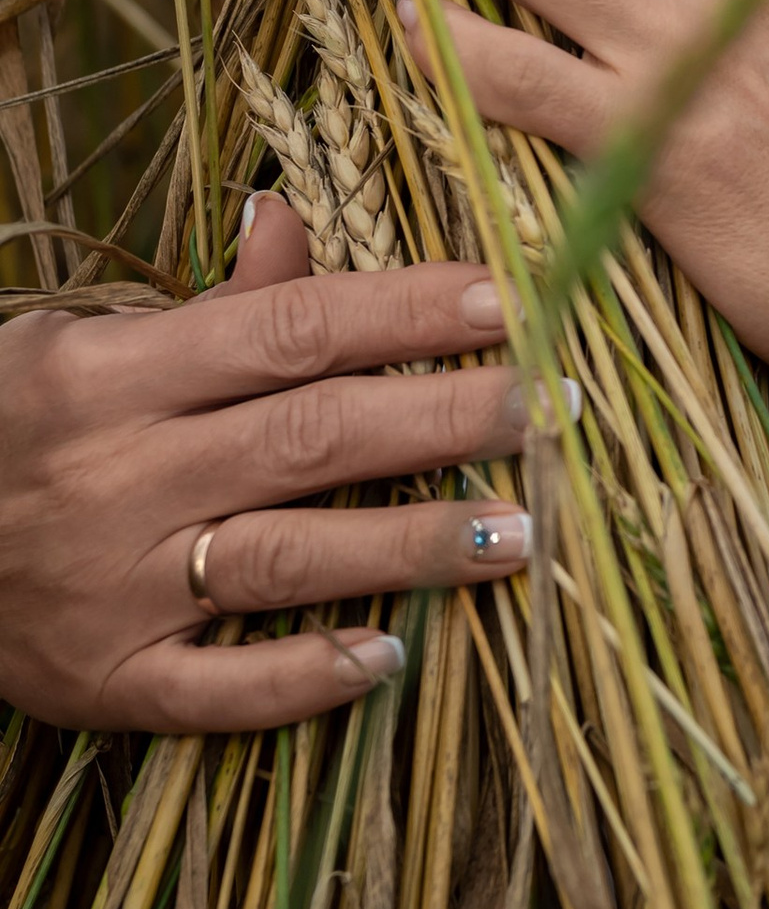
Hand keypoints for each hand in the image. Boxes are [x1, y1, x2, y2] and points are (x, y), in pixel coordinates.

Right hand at [0, 196, 538, 730]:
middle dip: (446, 417)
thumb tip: (292, 217)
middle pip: (312, 437)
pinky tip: (388, 659)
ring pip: (287, 560)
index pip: (289, 330)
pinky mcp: (103, 683)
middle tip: (554, 405)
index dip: (407, 312)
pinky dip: (303, 678)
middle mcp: (119, 479)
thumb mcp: (74, 345)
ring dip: (413, 545)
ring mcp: (114, 589)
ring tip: (522, 533)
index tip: (513, 298)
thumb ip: (203, 306)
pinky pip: (217, 692)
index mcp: (111, 376)